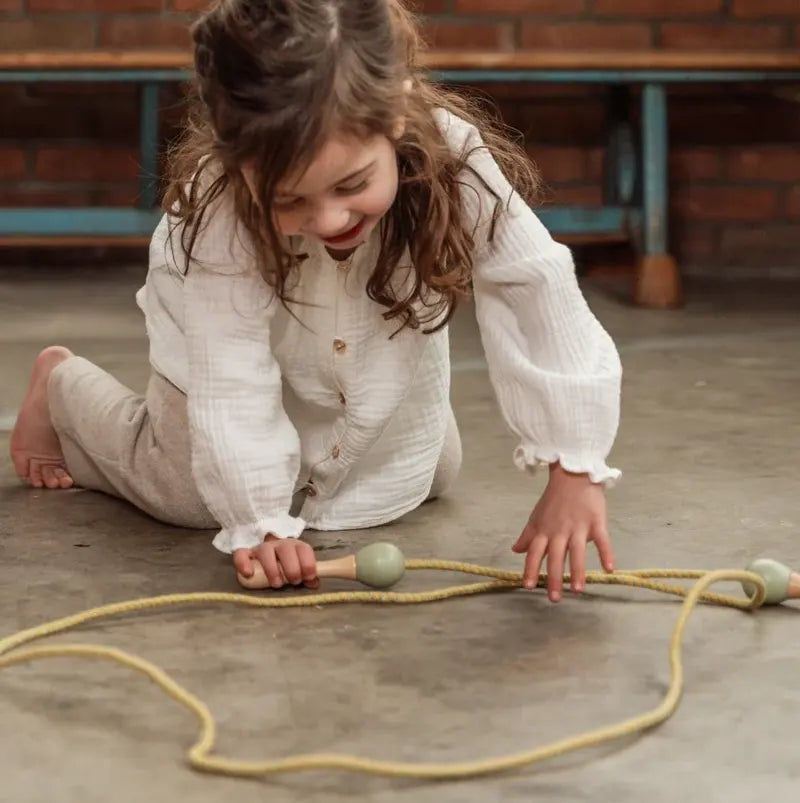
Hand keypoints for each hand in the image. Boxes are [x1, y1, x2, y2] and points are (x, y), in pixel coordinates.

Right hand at [233, 535, 318, 588]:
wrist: (266, 553)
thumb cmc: (286, 564)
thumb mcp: (298, 568)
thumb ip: (307, 575)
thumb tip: (315, 583)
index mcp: (295, 547)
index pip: (303, 549)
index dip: (308, 563)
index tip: (309, 577)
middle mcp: (279, 545)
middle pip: (286, 550)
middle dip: (292, 567)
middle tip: (293, 581)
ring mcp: (262, 548)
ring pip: (265, 551)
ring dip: (272, 568)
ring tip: (276, 583)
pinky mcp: (247, 554)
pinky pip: (241, 554)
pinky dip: (243, 563)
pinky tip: (248, 574)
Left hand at [512, 464, 614, 602]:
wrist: (573, 475)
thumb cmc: (554, 499)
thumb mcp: (536, 517)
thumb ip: (527, 536)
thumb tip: (515, 551)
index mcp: (544, 530)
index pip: (535, 553)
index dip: (530, 568)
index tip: (528, 586)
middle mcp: (559, 531)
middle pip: (555, 556)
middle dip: (554, 578)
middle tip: (554, 599)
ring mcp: (578, 527)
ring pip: (577, 551)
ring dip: (577, 571)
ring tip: (577, 590)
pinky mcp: (596, 522)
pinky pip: (602, 539)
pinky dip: (606, 553)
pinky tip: (608, 569)